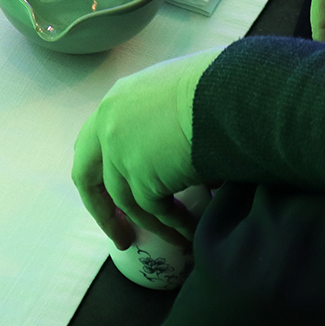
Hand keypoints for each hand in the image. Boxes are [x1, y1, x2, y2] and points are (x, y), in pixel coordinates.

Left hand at [72, 47, 224, 250]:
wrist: (235, 94)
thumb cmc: (223, 86)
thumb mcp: (178, 94)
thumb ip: (162, 120)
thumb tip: (176, 154)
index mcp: (118, 100)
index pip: (93, 143)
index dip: (101, 173)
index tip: (111, 196)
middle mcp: (109, 124)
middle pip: (88, 178)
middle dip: (102, 212)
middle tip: (121, 236)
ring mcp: (120, 152)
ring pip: (127, 201)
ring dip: (151, 226)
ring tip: (175, 239)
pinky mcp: (142, 177)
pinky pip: (155, 210)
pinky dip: (173, 226)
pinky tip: (189, 234)